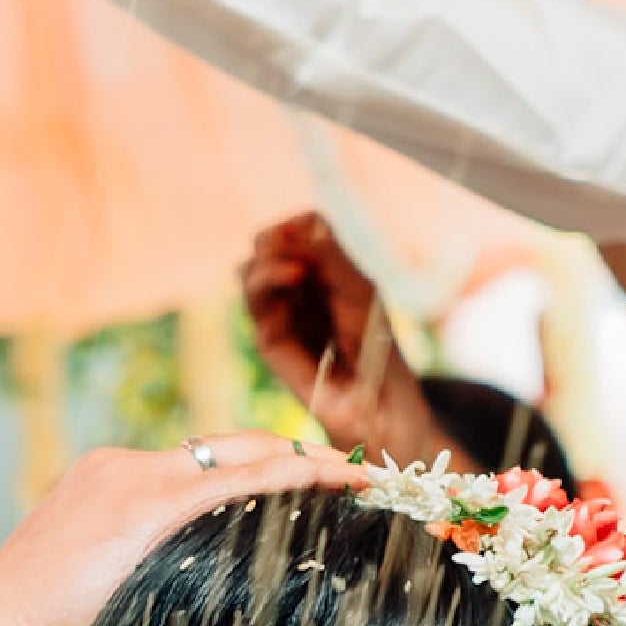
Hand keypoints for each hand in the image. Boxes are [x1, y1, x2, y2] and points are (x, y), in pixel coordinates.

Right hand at [0, 434, 367, 625]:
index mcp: (99, 487)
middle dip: (290, 457)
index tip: (295, 488)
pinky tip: (341, 482)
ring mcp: (133, 482)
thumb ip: (130, 589)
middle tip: (346, 478)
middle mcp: (119, 470)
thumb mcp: (82, 607)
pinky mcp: (147, 505)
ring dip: (305, 465)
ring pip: (241, 455)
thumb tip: (174, 622)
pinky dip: (299, 475)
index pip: (194, 467)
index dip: (252, 472)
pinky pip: (244, 478)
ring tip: (359, 479)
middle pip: (225, 448)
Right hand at [241, 214, 443, 464]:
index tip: (307, 232)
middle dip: (275, 238)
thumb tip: (287, 230)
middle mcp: (294, 292)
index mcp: (320, 274)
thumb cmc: (375, 345)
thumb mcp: (358, 288)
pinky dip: (269, 278)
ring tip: (295, 268)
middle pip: (264, 244)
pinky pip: (255, 301)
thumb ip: (326, 256)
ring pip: (249, 269)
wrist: (377, 400)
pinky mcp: (269, 341)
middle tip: (299, 252)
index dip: (295, 225)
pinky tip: (293, 275)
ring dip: (268, 260)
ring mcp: (278, 316)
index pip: (295, 230)